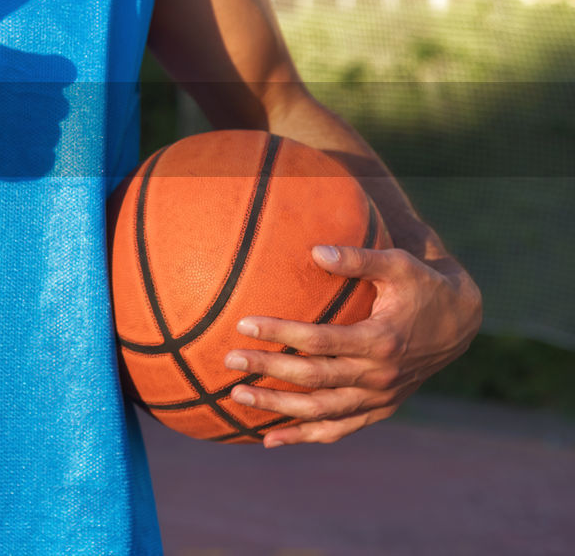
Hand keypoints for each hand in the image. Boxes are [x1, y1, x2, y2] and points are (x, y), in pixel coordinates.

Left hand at [225, 244, 481, 447]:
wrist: (461, 321)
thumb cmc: (422, 285)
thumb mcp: (399, 264)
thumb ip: (358, 258)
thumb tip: (315, 251)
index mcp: (381, 340)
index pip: (319, 340)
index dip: (279, 334)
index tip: (244, 324)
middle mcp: (380, 375)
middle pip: (313, 378)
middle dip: (267, 370)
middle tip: (229, 360)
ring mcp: (380, 398)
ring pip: (322, 412)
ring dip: (278, 407)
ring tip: (236, 396)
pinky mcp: (380, 409)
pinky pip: (339, 430)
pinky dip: (305, 436)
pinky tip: (270, 439)